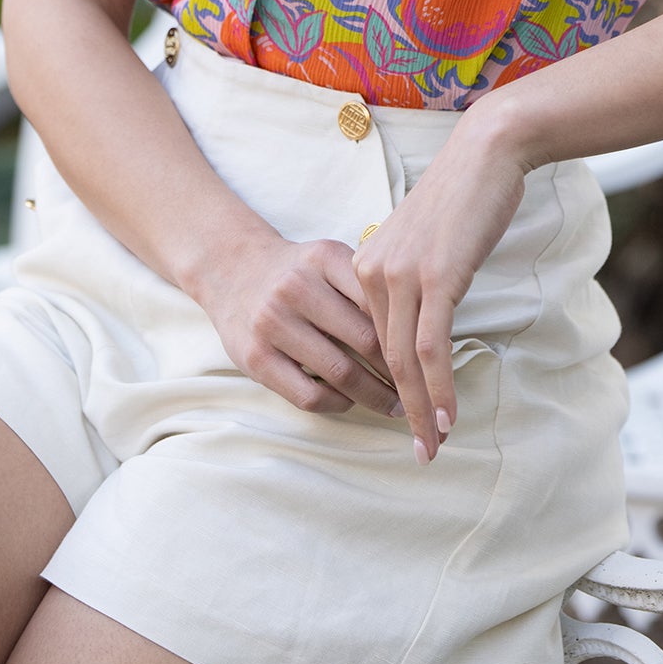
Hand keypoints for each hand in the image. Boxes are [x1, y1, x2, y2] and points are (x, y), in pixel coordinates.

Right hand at [192, 225, 401, 419]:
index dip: (410, 333)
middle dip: (400, 371)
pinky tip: (351, 402)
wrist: (234, 272)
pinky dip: (338, 404)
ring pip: (341, 373)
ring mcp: (272, 324)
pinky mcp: (255, 358)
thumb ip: (367, 285)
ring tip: (396, 404)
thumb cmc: (298, 272)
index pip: (380, 302)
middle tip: (421, 388)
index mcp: (324, 258)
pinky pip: (309, 395)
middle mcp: (296, 287)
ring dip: (375, 395)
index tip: (429, 354)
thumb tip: (422, 328)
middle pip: (365, 340)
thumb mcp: (331, 259)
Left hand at [352, 102, 530, 464]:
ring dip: (420, 409)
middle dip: (401, 409)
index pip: (372, 341)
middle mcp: (374, 272)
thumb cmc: (462, 197)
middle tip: (419, 450)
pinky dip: (438, 386)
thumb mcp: (425, 243)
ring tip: (431, 446)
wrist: (485, 154)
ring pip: (403, 360)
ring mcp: (402, 275)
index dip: (389, 385)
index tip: (406, 419)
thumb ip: (414, 280)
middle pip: (382, 358)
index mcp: (365, 265)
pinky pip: (430, 346)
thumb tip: (423, 323)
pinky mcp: (435, 277)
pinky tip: (447, 415)